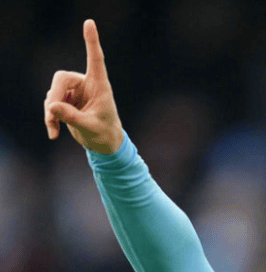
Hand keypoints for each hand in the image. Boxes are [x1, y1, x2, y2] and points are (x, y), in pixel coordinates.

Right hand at [44, 19, 123, 153]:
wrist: (104, 143)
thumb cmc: (104, 134)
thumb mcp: (90, 127)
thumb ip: (72, 117)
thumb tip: (51, 106)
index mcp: (100, 85)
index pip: (95, 59)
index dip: (91, 41)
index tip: (89, 22)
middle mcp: (86, 84)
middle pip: (61, 78)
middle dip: (55, 96)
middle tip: (52, 114)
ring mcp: (74, 91)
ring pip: (53, 92)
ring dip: (51, 111)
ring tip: (54, 129)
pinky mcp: (66, 100)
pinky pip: (51, 104)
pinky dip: (50, 117)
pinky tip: (53, 133)